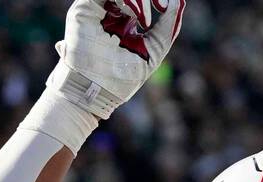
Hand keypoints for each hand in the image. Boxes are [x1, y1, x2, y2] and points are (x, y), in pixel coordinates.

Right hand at [48, 0, 185, 119]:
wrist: (95, 92)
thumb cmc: (120, 79)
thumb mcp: (152, 53)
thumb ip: (166, 29)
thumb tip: (178, 2)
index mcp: (127, 20)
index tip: (166, 6)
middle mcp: (112, 11)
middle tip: (163, 5)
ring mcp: (99, 8)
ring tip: (145, 19)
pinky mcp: (85, 8)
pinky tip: (133, 12)